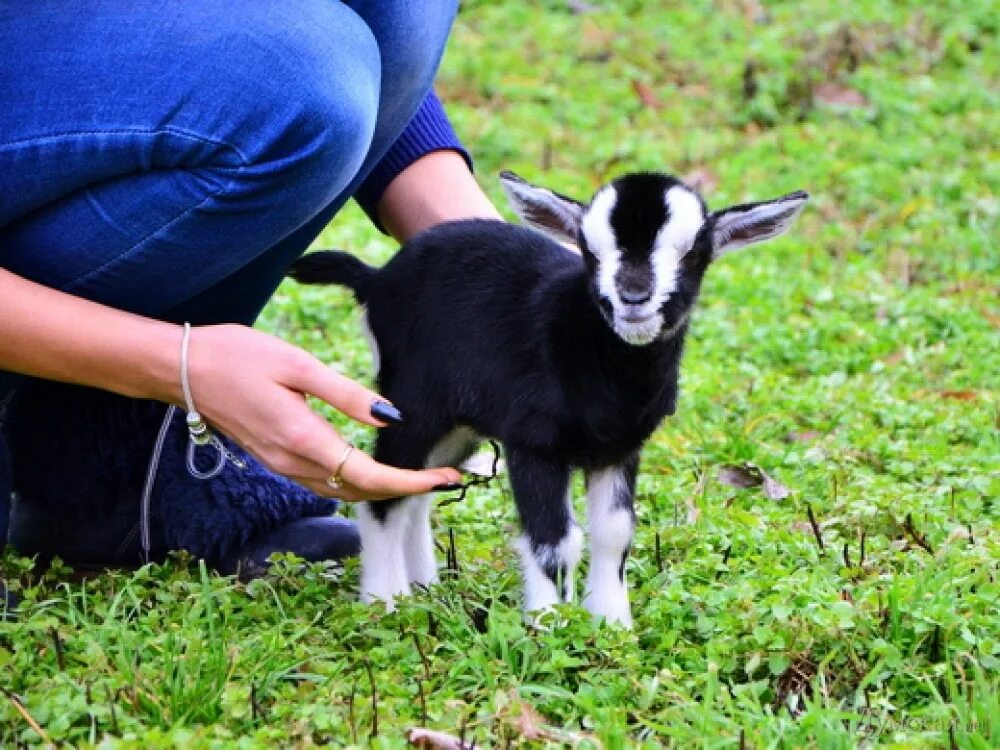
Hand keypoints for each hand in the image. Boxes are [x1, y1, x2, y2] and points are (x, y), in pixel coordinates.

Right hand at [184, 324, 460, 500]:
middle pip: (362, 491)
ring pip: (344, 491)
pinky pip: (326, 483)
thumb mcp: (298, 365)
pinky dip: (359, 482)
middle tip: (450, 476)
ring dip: (385, 488)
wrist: (182, 369)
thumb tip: (390, 418)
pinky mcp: (276, 460)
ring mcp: (282, 466)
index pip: (370, 476)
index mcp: (303, 438)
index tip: (450, 479)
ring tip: (424, 475)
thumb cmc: (239, 356)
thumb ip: (346, 394)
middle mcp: (293, 462)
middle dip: (408, 487)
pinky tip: (378, 468)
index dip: (412, 482)